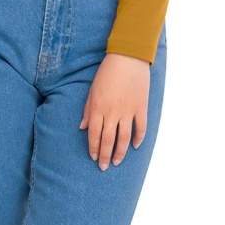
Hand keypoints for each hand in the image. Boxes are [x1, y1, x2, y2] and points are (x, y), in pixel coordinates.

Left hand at [79, 53, 150, 170]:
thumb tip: (83, 128)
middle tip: (104, 167)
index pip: (95, 134)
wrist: (128, 57)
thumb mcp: (92, 89)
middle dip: (105, 156)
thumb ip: (88, 110)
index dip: (94, 148)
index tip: (93, 157)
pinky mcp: (141, 107)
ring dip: (120, 152)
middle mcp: (112, 112)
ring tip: (116, 162)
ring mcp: (128, 111)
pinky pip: (141, 128)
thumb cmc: (107, 72)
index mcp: (98, 107)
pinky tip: (135, 147)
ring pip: (124, 138)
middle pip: (108, 140)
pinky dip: (139, 139)